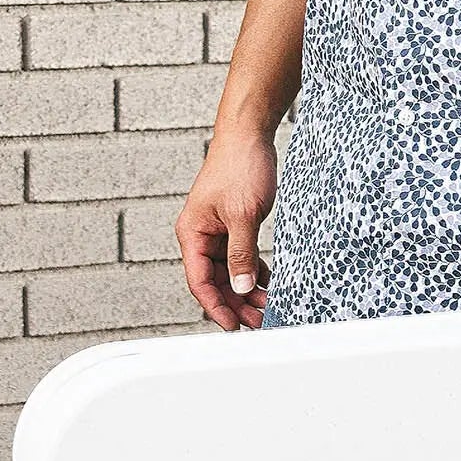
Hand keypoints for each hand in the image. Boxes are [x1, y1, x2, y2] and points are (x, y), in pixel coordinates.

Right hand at [175, 131, 276, 329]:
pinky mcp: (233, 224)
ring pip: (229, 270)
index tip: (234, 327)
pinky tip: (267, 284)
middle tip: (258, 322)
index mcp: (193, 233)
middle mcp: (201, 234)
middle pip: (215, 281)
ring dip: (246, 289)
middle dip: (235, 303)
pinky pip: (240, 256)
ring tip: (266, 307)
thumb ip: (242, 254)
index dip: (216, 307)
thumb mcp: (244, 215)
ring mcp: (217, 230)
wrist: (249, 133)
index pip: (200, 281)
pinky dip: (252, 271)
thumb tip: (240, 288)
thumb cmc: (240, 166)